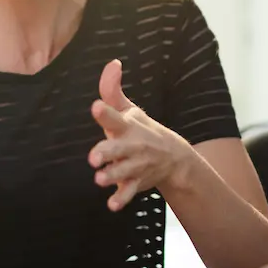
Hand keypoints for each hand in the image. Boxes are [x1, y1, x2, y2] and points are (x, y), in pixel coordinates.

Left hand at [88, 60, 195, 210]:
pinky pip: (130, 191)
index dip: (105, 112)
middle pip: (118, 148)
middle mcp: (132, 145)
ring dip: (112, 175)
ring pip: (123, 171)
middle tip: (94, 157)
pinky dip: (122, 199)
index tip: (96, 107)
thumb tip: (112, 63)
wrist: (173, 158)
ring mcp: (136, 165)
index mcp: (127, 125)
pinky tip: (112, 205)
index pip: (115, 116)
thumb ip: (112, 90)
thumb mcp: (128, 110)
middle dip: (107, 152)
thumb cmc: (139, 130)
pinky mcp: (137, 182)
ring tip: (99, 179)